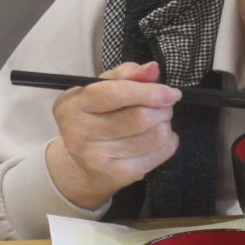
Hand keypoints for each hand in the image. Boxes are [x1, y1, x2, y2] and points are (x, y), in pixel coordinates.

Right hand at [45, 61, 180, 207]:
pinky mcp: (119, 175)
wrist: (81, 166)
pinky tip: (159, 139)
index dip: (149, 91)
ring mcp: (99, 157)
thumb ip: (126, 74)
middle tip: (164, 106)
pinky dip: (168, 142)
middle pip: (140, 117)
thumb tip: (152, 69)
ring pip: (155, 136)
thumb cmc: (94, 118)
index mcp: (74, 105)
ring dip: (166, 124)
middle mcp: (82, 133)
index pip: (115, 94)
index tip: (171, 92)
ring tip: (159, 122)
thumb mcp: (100, 89)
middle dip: (162, 109)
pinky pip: (160, 154)